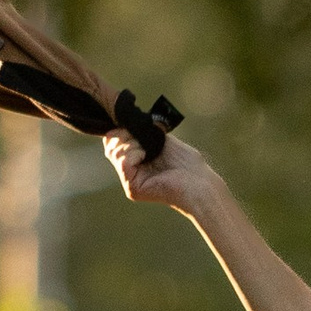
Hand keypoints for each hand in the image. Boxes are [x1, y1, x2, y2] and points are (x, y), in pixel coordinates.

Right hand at [102, 125, 218, 213]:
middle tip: (143, 138)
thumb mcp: (162, 140)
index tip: (135, 126)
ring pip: (115, 153)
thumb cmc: (188, 165)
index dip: (120, 131)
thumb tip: (126, 122)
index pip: (113, 143)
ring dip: (132, 143)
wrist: (200, 183)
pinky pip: (124, 162)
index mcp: (136, 162)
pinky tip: (147, 155)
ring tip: (148, 149)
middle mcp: (130, 173)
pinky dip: (134, 152)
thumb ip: (143, 133)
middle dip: (124, 135)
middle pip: (110, 147)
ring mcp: (130, 182)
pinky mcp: (133, 189)